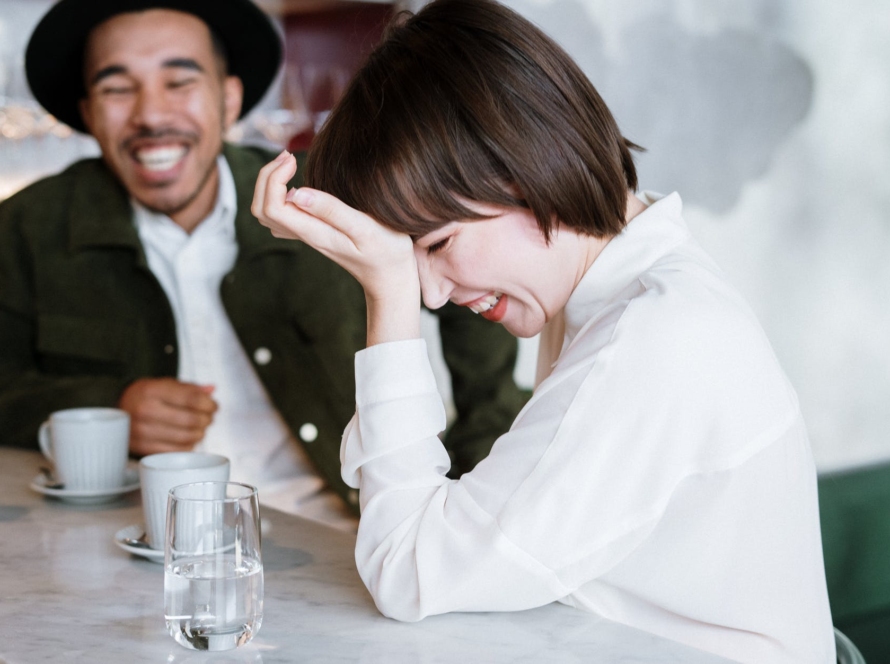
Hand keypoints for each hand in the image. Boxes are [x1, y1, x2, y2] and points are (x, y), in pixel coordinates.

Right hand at [118, 378, 217, 455]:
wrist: (120, 408)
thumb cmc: (148, 396)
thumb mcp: (166, 384)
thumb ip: (190, 388)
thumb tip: (211, 390)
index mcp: (152, 391)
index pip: (192, 399)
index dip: (209, 404)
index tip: (213, 406)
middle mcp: (145, 411)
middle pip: (191, 420)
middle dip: (206, 420)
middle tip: (208, 418)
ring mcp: (142, 432)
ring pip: (186, 437)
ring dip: (200, 433)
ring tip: (200, 428)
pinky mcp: (143, 448)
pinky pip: (176, 451)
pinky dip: (188, 446)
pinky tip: (188, 438)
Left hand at [252, 151, 420, 344]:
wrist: (391, 277)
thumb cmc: (386, 251)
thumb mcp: (365, 227)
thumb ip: (332, 210)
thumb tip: (297, 193)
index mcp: (314, 232)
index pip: (272, 207)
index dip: (274, 178)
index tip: (294, 160)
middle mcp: (305, 235)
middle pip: (261, 209)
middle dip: (266, 177)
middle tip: (289, 156)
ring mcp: (308, 235)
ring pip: (267, 213)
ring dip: (270, 185)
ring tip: (290, 164)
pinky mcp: (314, 233)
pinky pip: (281, 216)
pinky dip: (278, 195)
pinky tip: (295, 183)